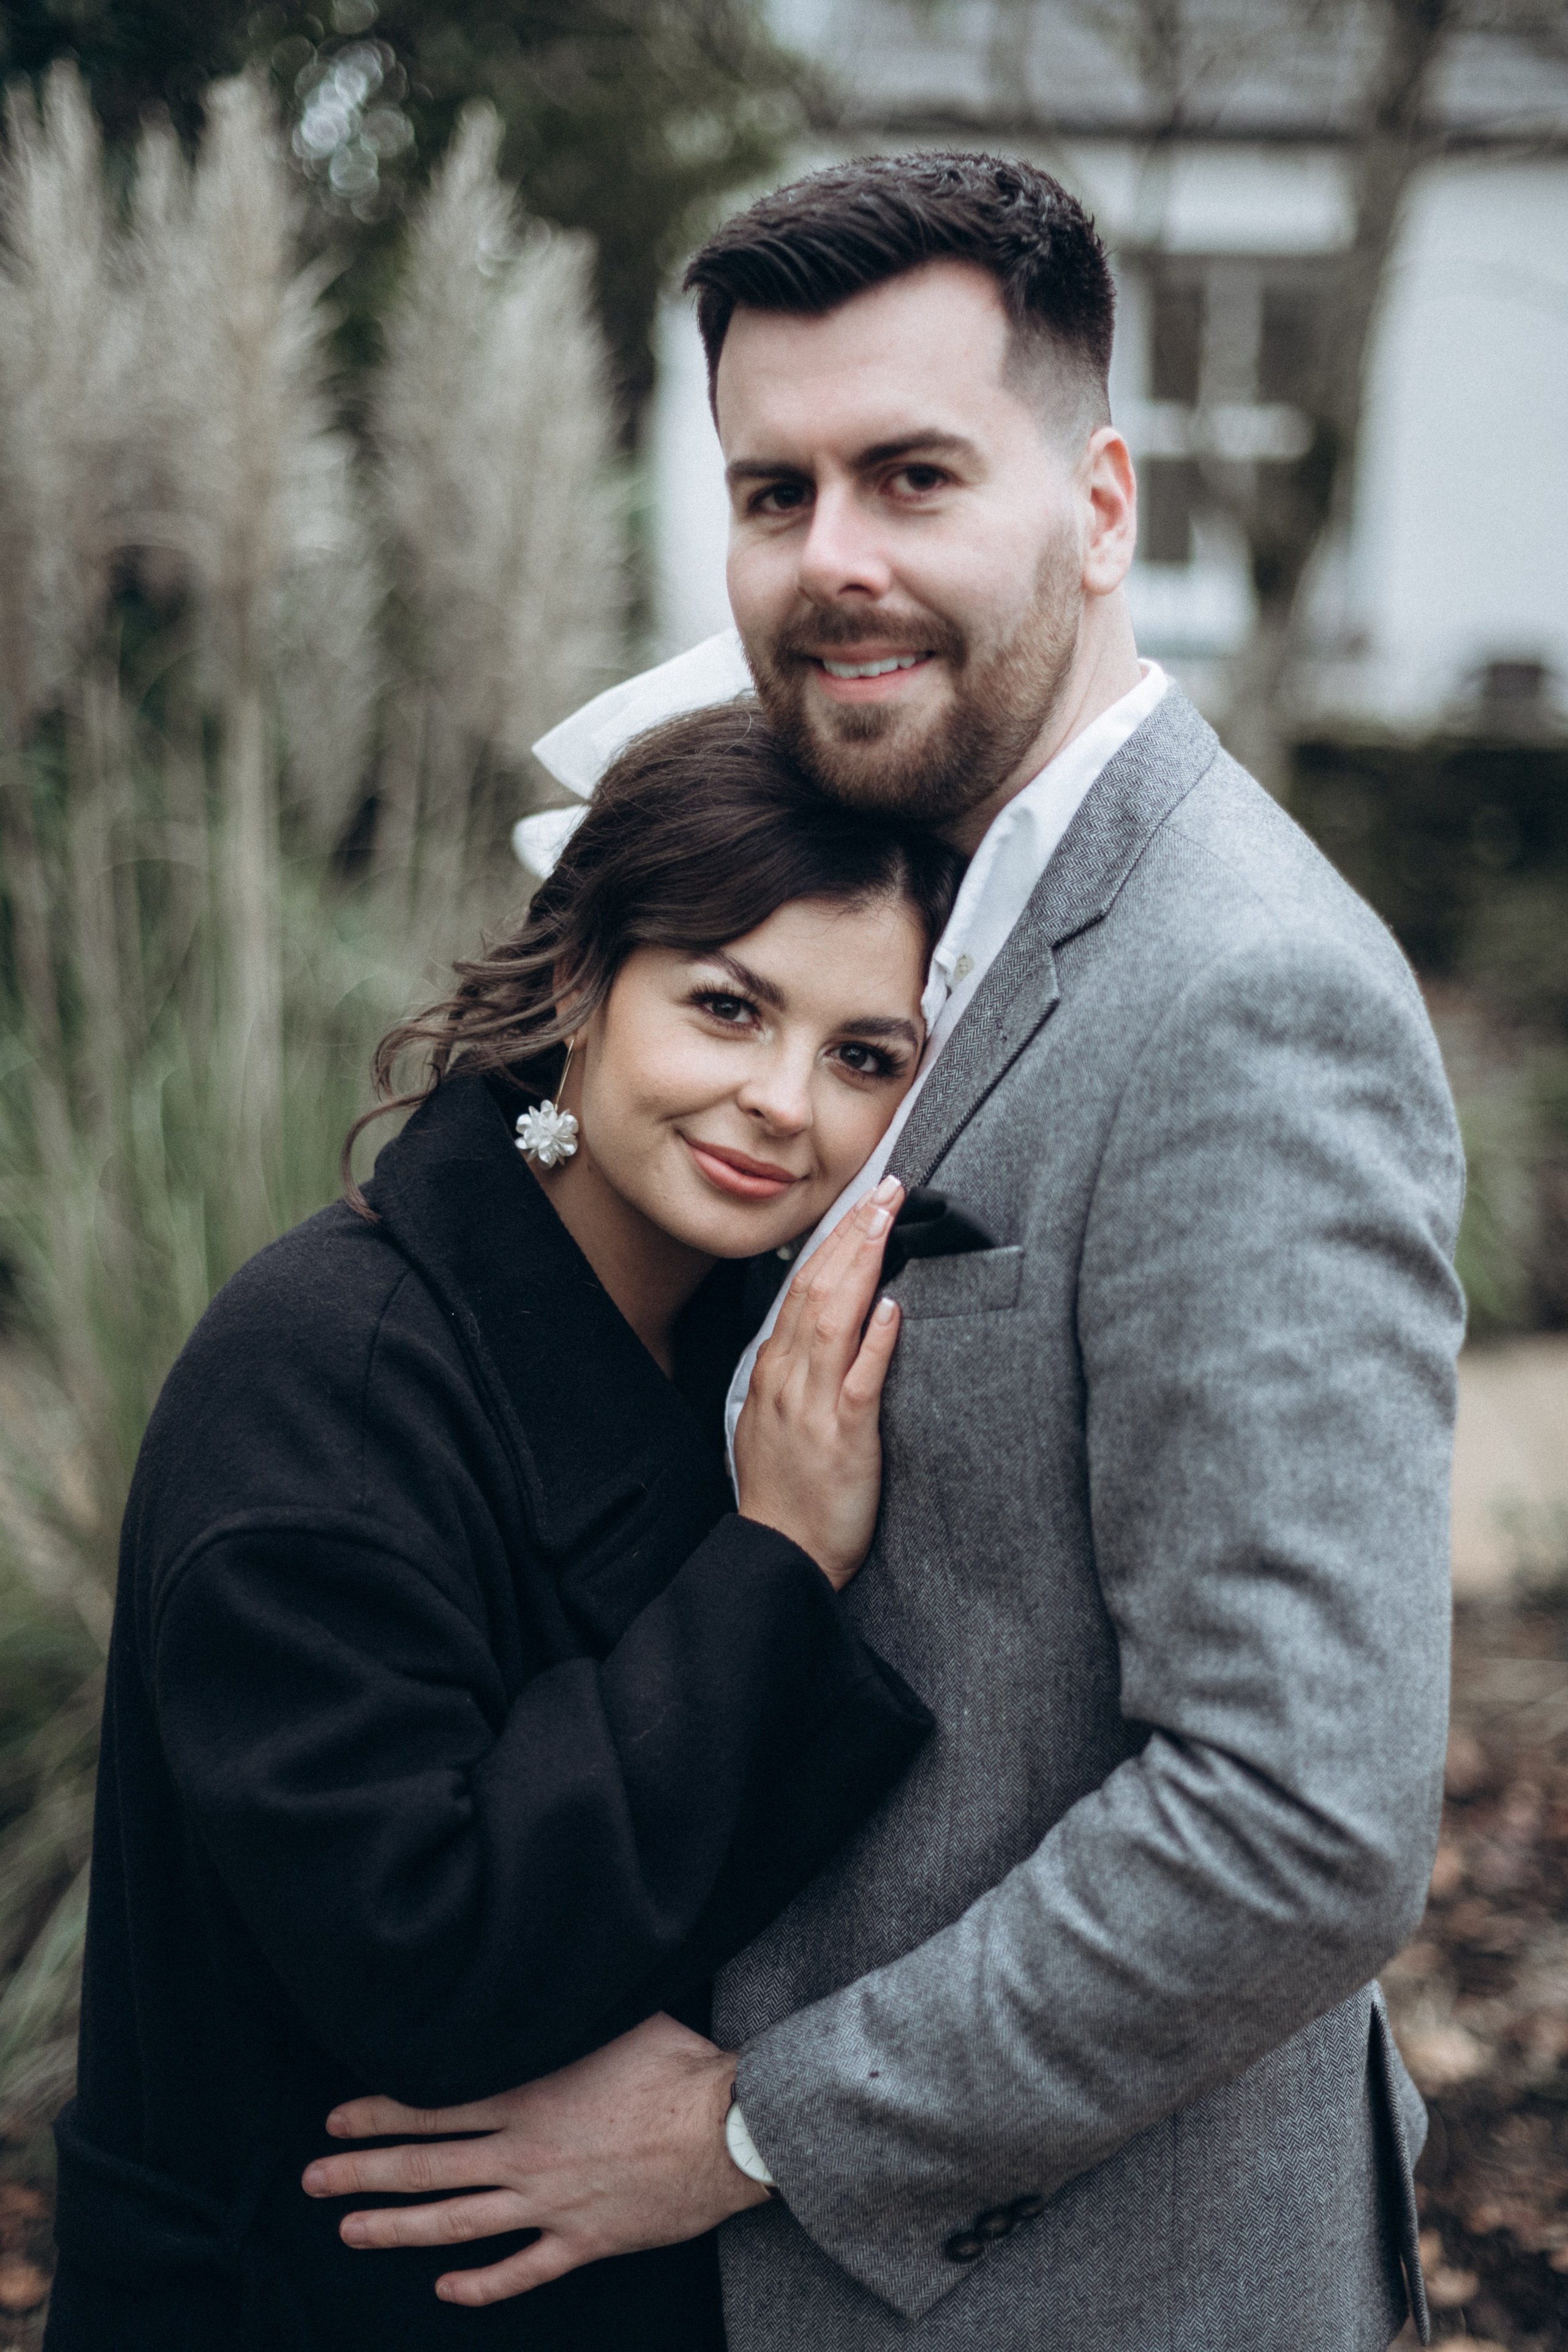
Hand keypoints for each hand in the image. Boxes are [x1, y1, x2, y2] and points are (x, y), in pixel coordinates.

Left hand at [300, 2012, 766, 2306]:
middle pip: (429, 2167)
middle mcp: (528, 2153)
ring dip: (399, 2229)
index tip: (336, 2120)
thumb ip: (561, 2018)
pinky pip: (522, 2270)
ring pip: (459, 2222)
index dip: (379, 2114)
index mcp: (530, 2095)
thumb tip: (533, 1985)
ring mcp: (553, 2203)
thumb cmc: (678, 2067)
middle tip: (314, 2180)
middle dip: (364, 2173)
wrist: (731, 2129)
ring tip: (351, 2233)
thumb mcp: (613, 2020)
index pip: (435, 2107)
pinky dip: (480, 2284)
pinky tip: (445, 2289)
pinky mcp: (586, 2240)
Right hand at [734, 1176, 902, 1590]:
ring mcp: (813, 1405)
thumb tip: (828, 1326)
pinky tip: (892, 1306)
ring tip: (886, 1220)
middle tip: (884, 1186)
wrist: (782, 1556)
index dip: (834, 1240)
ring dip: (862, 1263)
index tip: (862, 1201)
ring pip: (832, 1318)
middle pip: (817, 1287)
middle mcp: (789, 1378)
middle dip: (851, 1232)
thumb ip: (800, 1370)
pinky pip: (859, 1380)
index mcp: (776, 1371)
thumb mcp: (777, 1419)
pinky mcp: (843, 1437)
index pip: (802, 1287)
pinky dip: (874, 1339)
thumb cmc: (788, 1494)